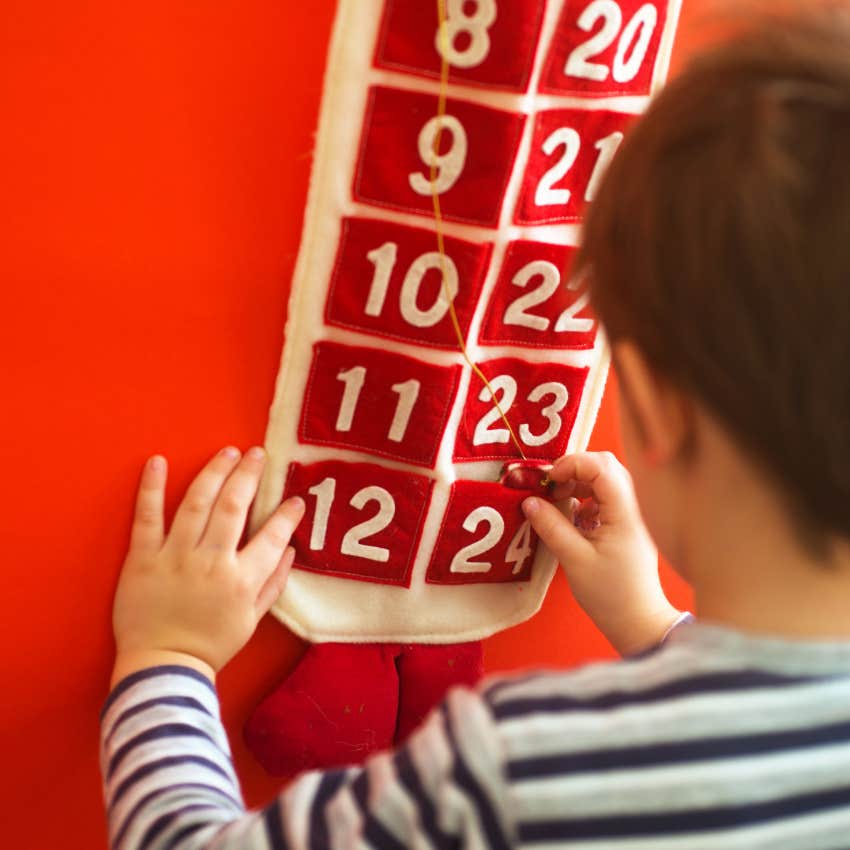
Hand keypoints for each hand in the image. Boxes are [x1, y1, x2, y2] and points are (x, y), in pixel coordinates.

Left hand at [111, 447, 304, 685]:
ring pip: (197, 504)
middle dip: (249, 476)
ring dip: (214, 472)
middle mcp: (211, 562)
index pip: (271, 538)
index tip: (297, 499)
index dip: (286, 515)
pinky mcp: (143, 559)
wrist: (162, 668)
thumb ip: (273, 585)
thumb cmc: (211, 646)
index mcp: (241, 580)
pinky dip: (150, 487)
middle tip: (258, 454)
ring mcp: (175, 557)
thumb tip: (292, 552)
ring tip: (227, 451)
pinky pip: (147, 517)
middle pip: (233, 507)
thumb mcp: (252, 621)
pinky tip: (158, 461)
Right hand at [522, 451, 680, 655]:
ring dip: (578, 484)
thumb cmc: (610, 596)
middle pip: (606, 466)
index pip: (601, 467)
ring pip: (605, 480)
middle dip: (574, 469)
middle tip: (552, 487)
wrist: (639, 622)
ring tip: (558, 502)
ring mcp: (631, 516)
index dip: (572, 464)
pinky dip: (585, 499)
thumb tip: (529, 501)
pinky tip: (572, 517)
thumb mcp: (574, 560)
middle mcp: (633, 508)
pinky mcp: (625, 525)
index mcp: (624, 513)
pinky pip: (605, 498)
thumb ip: (551, 527)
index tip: (549, 480)